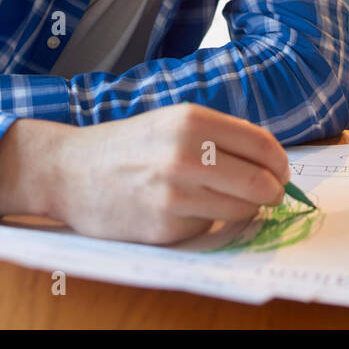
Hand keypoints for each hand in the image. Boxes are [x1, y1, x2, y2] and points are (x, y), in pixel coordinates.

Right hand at [0, 104, 290, 244]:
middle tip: (265, 195)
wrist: (69, 171)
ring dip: (240, 210)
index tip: (279, 173)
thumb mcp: (172, 122)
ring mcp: (176, 193)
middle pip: (262, 184)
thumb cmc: (126, 147)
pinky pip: (208, 228)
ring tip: (215, 200)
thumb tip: (271, 164)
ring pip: (242, 211)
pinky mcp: (166, 227)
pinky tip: (178, 211)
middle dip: (270, 193)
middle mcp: (187, 154)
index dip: (279, 164)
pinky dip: (203, 223)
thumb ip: (219, 137)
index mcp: (192, 120)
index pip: (264, 146)